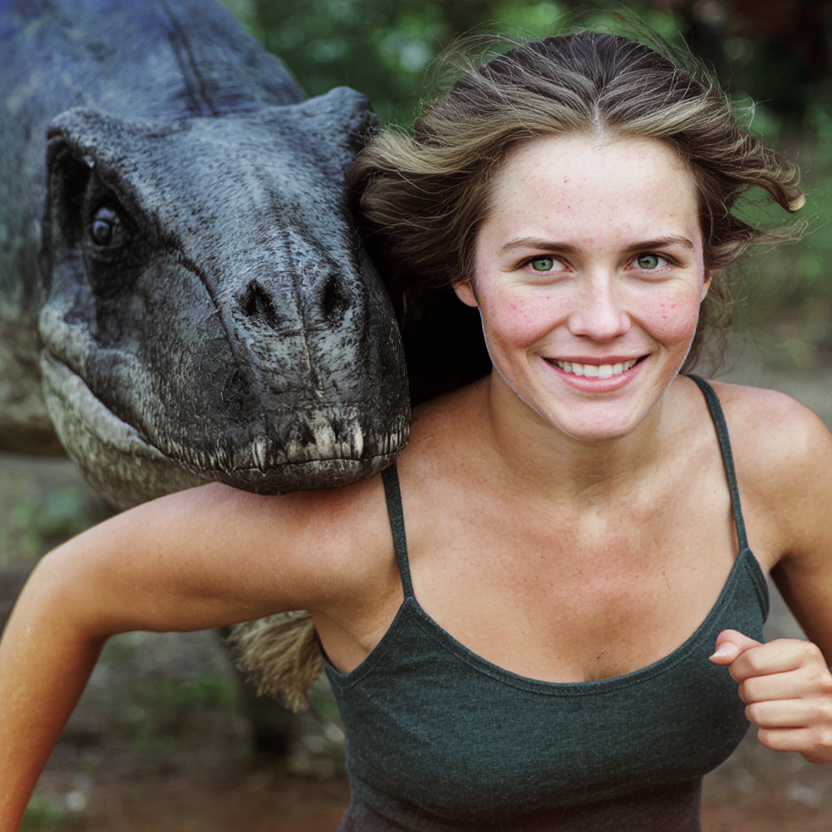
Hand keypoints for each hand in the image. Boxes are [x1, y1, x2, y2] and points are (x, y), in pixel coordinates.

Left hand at [710, 629, 831, 764]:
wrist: (830, 715)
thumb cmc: (789, 677)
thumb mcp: (768, 654)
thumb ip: (736, 646)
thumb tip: (716, 657)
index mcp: (806, 653)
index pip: (750, 661)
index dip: (737, 669)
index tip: (746, 673)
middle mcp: (821, 681)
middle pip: (751, 689)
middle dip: (746, 692)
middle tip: (760, 694)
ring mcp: (825, 712)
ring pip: (758, 715)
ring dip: (754, 713)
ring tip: (769, 708)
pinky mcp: (822, 741)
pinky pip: (770, 739)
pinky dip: (767, 735)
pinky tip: (783, 727)